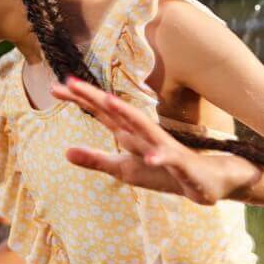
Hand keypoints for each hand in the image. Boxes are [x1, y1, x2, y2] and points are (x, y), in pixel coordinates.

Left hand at [52, 77, 257, 204]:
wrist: (207, 181)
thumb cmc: (164, 172)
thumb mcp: (124, 169)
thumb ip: (96, 160)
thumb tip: (65, 152)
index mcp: (130, 135)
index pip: (102, 114)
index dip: (80, 101)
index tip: (56, 87)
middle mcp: (144, 135)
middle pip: (116, 113)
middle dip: (94, 98)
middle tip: (70, 82)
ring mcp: (163, 147)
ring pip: (143, 128)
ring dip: (126, 114)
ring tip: (107, 102)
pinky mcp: (180, 163)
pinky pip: (169, 159)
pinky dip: (159, 156)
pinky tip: (150, 156)